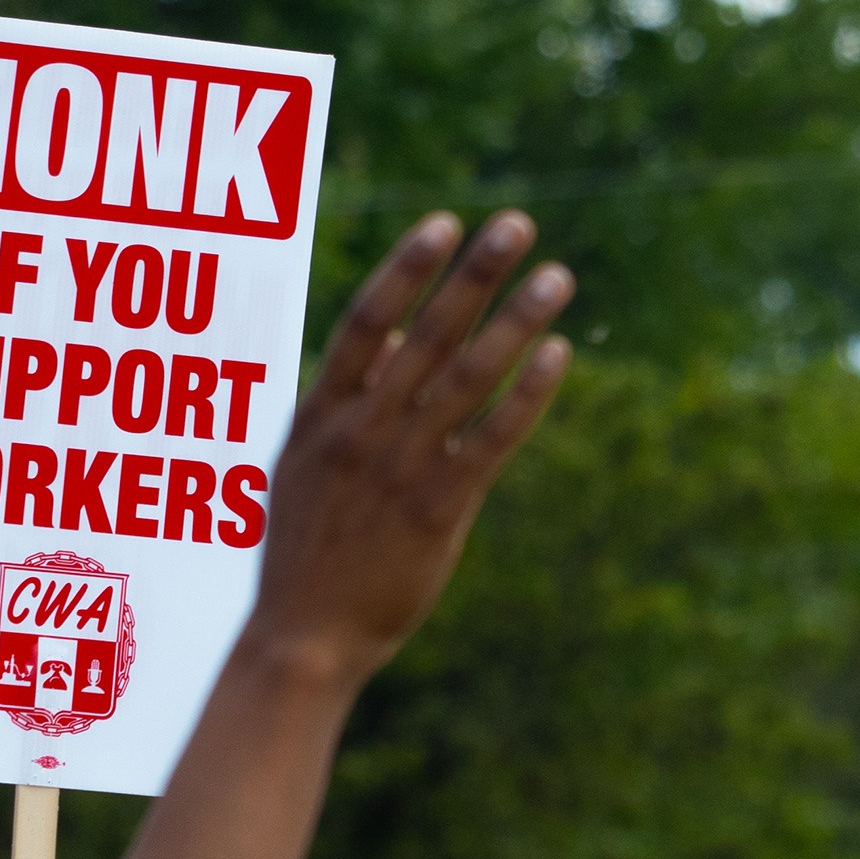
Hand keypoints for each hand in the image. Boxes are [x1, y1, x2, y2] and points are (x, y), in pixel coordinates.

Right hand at [241, 212, 570, 688]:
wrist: (302, 636)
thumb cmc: (306, 547)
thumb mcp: (309, 463)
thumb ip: (353, 396)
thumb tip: (409, 333)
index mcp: (320, 413)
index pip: (365, 321)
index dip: (406, 268)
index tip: (445, 222)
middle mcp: (360, 430)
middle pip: (425, 333)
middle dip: (473, 274)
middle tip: (517, 224)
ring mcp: (399, 468)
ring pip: (465, 378)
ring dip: (514, 320)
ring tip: (557, 276)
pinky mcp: (437, 509)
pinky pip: (490, 438)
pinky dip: (525, 394)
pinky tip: (557, 354)